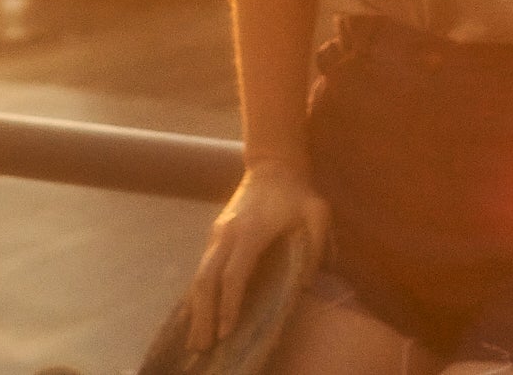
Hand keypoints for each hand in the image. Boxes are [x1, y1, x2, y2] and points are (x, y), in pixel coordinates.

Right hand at [184, 161, 329, 353]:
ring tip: (195, 341)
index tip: (227, 332)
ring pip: (199, 276)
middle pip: (206, 280)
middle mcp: (226, 235)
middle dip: (203, 315)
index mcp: (250, 231)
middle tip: (202, 348)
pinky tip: (195, 316)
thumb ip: (318, 245)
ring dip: (195, 309)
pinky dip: (197, 295)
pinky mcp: (215, 236)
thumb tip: (309, 283)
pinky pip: (201, 270)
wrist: (272, 165)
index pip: (234, 275)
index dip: (230, 305)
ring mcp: (217, 235)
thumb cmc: (297, 193)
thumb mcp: (317, 212)